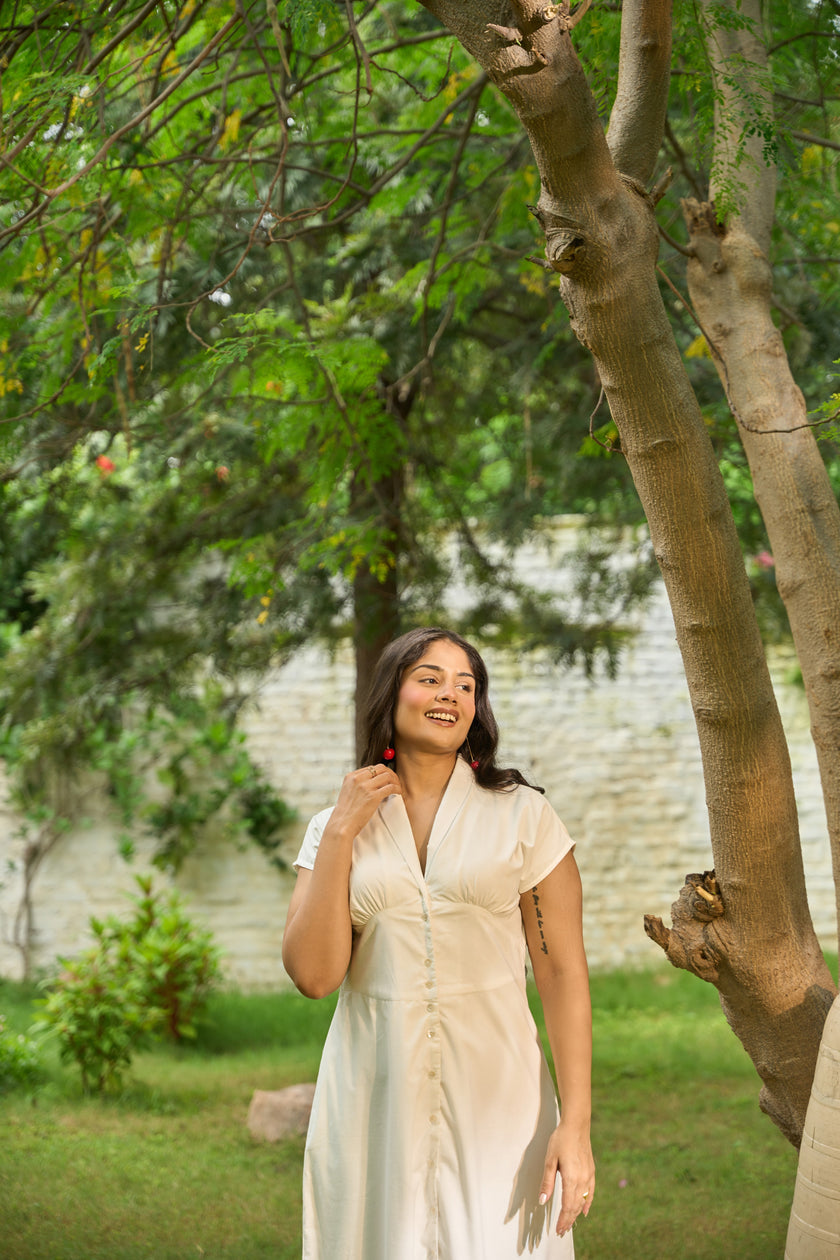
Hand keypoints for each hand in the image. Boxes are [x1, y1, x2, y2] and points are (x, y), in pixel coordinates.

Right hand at [327, 764, 401, 840]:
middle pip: (381, 768)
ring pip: (387, 776)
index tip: (386, 779)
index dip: (382, 773)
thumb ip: (357, 785)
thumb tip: (373, 782)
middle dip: (390, 774)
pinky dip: (397, 789)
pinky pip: (391, 787)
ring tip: (397, 788)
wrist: (341, 825)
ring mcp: (365, 786)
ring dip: (396, 781)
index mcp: (351, 776)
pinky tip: (398, 793)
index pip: (371, 767)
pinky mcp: (373, 796)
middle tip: (395, 782)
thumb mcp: (348, 792)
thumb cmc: (345, 813)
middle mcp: (358, 778)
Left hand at [538, 1120, 594, 1237]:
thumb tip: (542, 1201)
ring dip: (576, 1214)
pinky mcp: (591, 1171)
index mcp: (571, 1179)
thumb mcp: (550, 1160)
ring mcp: (588, 1176)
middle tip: (562, 1232)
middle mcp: (582, 1180)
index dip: (563, 1219)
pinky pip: (591, 1192)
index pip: (567, 1206)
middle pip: (576, 1206)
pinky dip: (587, 1203)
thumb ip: (547, 1182)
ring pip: (583, 1201)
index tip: (558, 1230)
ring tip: (570, 1224)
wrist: (576, 1125)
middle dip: (569, 1220)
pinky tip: (585, 1211)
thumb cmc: (560, 1140)